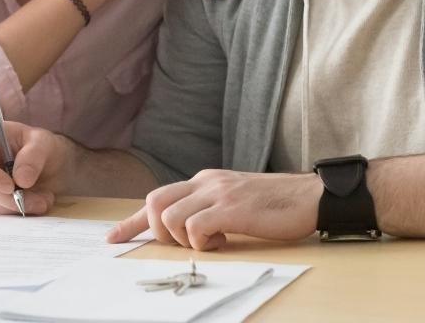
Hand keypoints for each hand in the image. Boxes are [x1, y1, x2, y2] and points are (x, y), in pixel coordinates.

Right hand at [0, 120, 73, 214]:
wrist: (42, 161)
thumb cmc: (38, 145)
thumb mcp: (43, 143)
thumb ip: (33, 157)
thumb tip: (21, 180)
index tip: (10, 187)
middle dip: (9, 198)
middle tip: (40, 201)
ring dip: (15, 206)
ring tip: (42, 201)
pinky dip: (13, 211)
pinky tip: (32, 203)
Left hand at [105, 170, 320, 249]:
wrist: (310, 196)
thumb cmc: (276, 204)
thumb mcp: (234, 199)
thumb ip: (209, 207)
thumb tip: (187, 229)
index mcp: (204, 180)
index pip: (157, 197)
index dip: (131, 221)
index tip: (113, 238)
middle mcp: (205, 182)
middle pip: (153, 202)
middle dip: (156, 231)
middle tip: (182, 243)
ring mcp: (218, 193)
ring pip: (169, 217)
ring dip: (182, 239)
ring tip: (211, 242)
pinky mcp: (232, 209)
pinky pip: (195, 227)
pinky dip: (201, 242)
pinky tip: (223, 241)